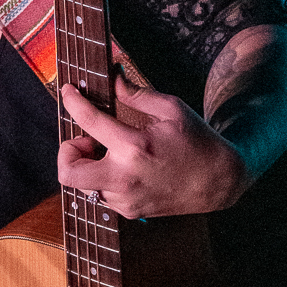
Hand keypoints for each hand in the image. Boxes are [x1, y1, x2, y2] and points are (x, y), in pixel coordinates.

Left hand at [57, 74, 249, 218]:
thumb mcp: (171, 109)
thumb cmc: (197, 142)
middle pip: (68, 173)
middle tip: (85, 141)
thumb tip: (113, 75)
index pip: (88, 121)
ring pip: (83, 185)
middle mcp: (124, 177)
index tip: (68, 93)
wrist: (219, 181)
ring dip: (88, 166)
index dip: (72, 102)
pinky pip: (102, 195)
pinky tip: (124, 168)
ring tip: (110, 153)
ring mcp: (126, 199)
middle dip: (67, 153)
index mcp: (134, 146)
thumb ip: (136, 93)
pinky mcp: (130, 212)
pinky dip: (104, 180)